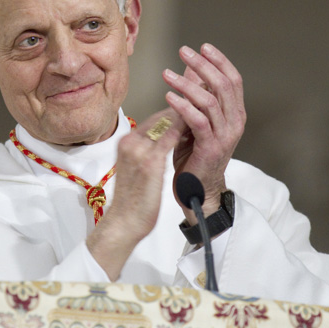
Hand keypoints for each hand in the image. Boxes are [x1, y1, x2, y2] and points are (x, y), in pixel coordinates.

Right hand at [86, 109, 185, 279]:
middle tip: (202, 105)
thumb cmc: (133, 198)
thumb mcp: (136, 167)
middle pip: (160, 117)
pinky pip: (170, 138)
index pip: (154, 119)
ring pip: (166, 124)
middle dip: (183, 109)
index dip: (176, 111)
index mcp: (126, 143)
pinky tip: (198, 128)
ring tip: (204, 113)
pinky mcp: (149, 163)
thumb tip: (165, 138)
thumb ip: (147, 150)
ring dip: (186, 116)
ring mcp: (139, 151)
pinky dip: (184, 130)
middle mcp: (130, 142)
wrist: (124, 222)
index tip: (193, 108)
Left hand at [163, 43, 245, 219]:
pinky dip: (183, 105)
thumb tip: (191, 67)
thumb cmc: (195, 155)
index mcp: (235, 114)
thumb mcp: (197, 120)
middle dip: (203, 65)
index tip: (203, 47)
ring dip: (187, 84)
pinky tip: (169, 96)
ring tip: (167, 74)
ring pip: (209, 100)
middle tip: (184, 52)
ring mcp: (224, 135)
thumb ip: (197, 95)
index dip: (219, 61)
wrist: (198, 190)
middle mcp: (235, 122)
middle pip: (223, 85)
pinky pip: (198, 120)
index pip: (233, 80)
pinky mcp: (210, 147)